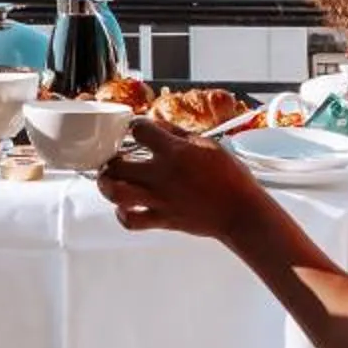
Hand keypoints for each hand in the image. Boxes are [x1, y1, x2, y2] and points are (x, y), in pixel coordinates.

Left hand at [96, 117, 266, 239]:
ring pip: (116, 193)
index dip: (135, 126)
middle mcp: (162, 174)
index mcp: (175, 152)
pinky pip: (131, 221)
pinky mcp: (162, 220)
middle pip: (116, 164)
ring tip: (111, 181)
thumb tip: (160, 126)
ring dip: (108, 185)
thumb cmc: (231, 178)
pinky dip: (123, 214)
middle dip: (110, 160)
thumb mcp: (208, 145)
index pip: (139, 130)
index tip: (136, 130)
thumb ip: (179, 134)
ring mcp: (159, 199)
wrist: (240, 211)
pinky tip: (127, 207)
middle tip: (115, 159)